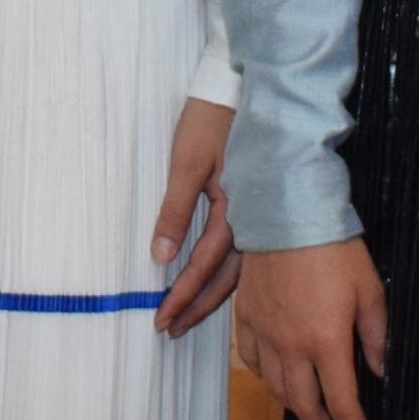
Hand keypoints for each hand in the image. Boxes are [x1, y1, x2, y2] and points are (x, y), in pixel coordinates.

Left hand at [149, 98, 240, 336]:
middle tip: (172, 331)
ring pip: (236, 270)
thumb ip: (175, 210)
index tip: (162, 320)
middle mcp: (251, 220)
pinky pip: (242, 253)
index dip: (182, 296)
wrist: (242, 88)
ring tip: (188, 318)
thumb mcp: (187, 163)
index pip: (203, 266)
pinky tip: (214, 285)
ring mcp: (256, 215)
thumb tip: (161, 255)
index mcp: (235, 211)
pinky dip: (225, 275)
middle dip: (197, 307)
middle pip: (224, 279)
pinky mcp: (254, 207)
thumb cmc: (211, 120)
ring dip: (212, 296)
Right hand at [233, 238, 387, 419]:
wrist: (286, 212)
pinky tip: (279, 381)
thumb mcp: (371, 291)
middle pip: (306, 406)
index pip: (343, 405)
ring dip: (297, 410)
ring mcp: (265, 333)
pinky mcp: (246, 317)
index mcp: (327, 342)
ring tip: (312, 418)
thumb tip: (380, 371)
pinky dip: (268, 380)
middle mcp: (292, 346)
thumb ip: (377, 337)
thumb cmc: (335, 248)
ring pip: (278, 389)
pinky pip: (254, 362)